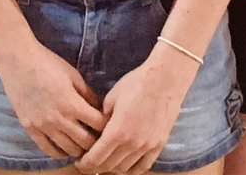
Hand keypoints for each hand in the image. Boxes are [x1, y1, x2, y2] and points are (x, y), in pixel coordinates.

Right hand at [0, 40, 104, 160]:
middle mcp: (59, 119)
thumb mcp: (73, 75)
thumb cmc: (47, 63)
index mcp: (72, 103)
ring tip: (84, 144)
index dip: (107, 125)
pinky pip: (48, 150)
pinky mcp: (30, 128)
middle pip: (86, 142)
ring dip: (80, 149)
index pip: (98, 124)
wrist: (17, 61)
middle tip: (99, 138)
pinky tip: (66, 148)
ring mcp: (43, 126)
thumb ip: (88, 94)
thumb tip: (100, 108)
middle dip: (96, 141)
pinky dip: (60, 153)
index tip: (109, 124)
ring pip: (69, 150)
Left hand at [77, 46, 195, 174]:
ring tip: (106, 161)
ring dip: (112, 168)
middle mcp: (132, 143)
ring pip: (124, 168)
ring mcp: (147, 146)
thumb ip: (102, 117)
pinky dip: (131, 169)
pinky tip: (125, 164)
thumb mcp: (112, 97)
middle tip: (89, 162)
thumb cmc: (137, 83)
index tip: (79, 162)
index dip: (85, 163)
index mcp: (117, 131)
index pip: (96, 158)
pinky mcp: (159, 145)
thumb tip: (97, 128)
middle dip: (95, 166)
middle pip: (108, 166)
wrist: (165, 79)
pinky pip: (143, 166)